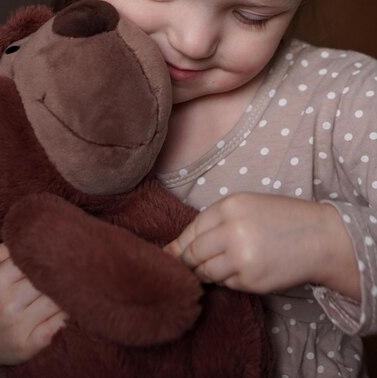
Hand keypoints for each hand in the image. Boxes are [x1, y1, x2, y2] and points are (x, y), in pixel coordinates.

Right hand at [0, 244, 67, 376]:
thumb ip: (3, 247)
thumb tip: (32, 234)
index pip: (36, 258)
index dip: (52, 251)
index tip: (65, 246)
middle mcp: (8, 304)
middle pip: (50, 279)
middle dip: (64, 270)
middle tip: (80, 261)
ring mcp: (18, 328)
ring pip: (58, 300)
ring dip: (69, 291)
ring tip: (78, 281)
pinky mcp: (28, 346)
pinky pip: (58, 325)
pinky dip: (68, 314)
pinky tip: (71, 305)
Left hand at [165, 192, 359, 297]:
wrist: (319, 237)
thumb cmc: (280, 218)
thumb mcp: (246, 206)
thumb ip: (215, 222)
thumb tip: (176, 247)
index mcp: (229, 206)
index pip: (191, 230)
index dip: (179, 245)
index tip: (171, 254)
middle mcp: (231, 230)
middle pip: (193, 254)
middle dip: (187, 263)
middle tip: (187, 267)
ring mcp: (240, 257)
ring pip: (206, 272)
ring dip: (205, 273)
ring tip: (220, 265)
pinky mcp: (250, 280)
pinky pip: (225, 283)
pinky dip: (226, 280)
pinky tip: (239, 271)